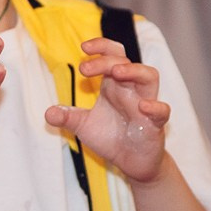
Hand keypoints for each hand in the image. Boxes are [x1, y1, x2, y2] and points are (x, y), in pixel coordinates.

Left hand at [46, 37, 170, 182]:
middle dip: (107, 60)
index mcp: (114, 85)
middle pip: (126, 62)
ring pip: (150, 77)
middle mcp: (131, 90)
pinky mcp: (155, 125)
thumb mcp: (84, 126)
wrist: (131, 163)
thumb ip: (68, 117)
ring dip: (135, 71)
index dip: (101, 46)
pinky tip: (143, 107)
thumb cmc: (111, 138)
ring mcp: (145, 105)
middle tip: (85, 69)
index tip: (84, 48)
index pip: (113, 55)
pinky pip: (162, 111)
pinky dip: (155, 107)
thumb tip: (48, 113)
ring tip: (117, 73)